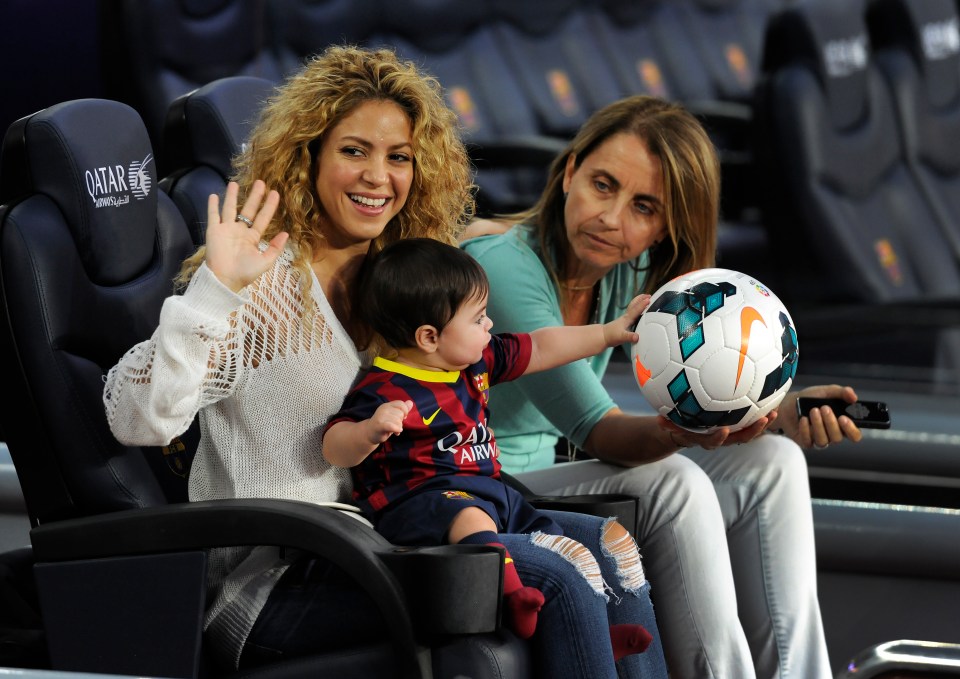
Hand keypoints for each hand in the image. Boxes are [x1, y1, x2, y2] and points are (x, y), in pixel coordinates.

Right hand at [205, 180, 288, 291]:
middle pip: (248, 209)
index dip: (269, 206)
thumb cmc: (246, 272)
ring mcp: (226, 230)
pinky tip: (214, 195)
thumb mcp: (265, 261)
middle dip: (255, 196)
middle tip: (261, 182)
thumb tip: (286, 233)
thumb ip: (275, 247)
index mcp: (252, 238)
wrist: (225, 279)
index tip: (275, 193)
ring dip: (232, 196)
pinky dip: (213, 206)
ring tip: (235, 183)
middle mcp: (240, 231)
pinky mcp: (214, 231)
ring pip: (230, 209)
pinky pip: (213, 216)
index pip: (263, 218)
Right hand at [366, 400, 413, 444]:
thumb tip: (411, 402)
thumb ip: (402, 409)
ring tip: (394, 431)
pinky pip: (392, 426)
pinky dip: (397, 429)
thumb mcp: (393, 415)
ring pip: (398, 421)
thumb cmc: (383, 424)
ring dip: (398, 428)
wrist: (369, 433)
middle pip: (400, 413)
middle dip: (401, 422)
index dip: (405, 411)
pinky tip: (397, 432)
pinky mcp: (379, 426)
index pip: (401, 404)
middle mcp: (383, 409)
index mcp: (387, 405)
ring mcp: (380, 417)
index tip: (403, 417)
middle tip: (395, 426)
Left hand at [604, 294, 650, 346]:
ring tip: (645, 299)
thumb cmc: (611, 336)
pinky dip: (637, 310)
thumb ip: (629, 337)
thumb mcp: (621, 337)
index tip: (649, 299)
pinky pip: (632, 313)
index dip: (642, 304)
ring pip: (633, 308)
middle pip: (634, 305)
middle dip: (641, 299)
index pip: (636, 310)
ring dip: (639, 302)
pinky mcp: (624, 322)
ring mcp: (625, 319)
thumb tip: (637, 337)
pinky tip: (639, 312)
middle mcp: (627, 317)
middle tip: (648, 295)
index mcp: (627, 319)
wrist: (602, 337)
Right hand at [658, 411, 774, 450]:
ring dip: (762, 423)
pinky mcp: (736, 424)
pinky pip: (750, 419)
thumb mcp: (670, 426)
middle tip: (763, 419)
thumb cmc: (678, 426)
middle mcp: (722, 438)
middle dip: (753, 430)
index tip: (724, 430)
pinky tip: (768, 397)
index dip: (720, 438)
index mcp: (706, 439)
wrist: (686, 433)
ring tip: (774, 411)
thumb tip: (657, 420)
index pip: (714, 442)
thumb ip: (666, 424)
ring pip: (749, 430)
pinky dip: (759, 411)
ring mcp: (731, 432)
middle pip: (740, 438)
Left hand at [777, 385, 862, 448]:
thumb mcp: (827, 391)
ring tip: (813, 410)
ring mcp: (819, 440)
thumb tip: (854, 397)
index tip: (844, 418)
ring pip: (823, 441)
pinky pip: (808, 441)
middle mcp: (832, 434)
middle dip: (831, 423)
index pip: (855, 435)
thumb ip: (842, 392)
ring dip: (818, 425)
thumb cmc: (811, 398)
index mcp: (842, 424)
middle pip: (838, 438)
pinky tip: (803, 419)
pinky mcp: (806, 442)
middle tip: (824, 408)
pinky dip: (805, 429)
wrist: (789, 402)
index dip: (852, 430)